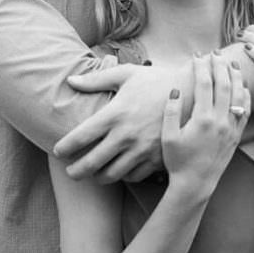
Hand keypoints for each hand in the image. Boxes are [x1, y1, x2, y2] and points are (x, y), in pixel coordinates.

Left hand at [56, 63, 176, 182]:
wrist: (194, 93)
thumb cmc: (157, 80)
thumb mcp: (127, 75)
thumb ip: (96, 80)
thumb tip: (71, 82)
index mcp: (114, 114)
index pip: (79, 137)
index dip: (64, 148)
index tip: (58, 151)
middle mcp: (126, 135)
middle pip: (91, 163)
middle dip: (75, 172)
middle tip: (71, 172)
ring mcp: (142, 149)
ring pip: (111, 175)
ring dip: (98, 177)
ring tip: (94, 174)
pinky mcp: (157, 158)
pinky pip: (134, 176)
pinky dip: (123, 176)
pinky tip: (119, 170)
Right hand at [162, 54, 249, 194]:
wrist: (196, 183)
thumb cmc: (178, 160)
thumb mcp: (168, 136)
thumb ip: (171, 112)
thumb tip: (176, 90)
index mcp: (202, 119)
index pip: (204, 84)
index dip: (201, 67)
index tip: (197, 55)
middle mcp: (221, 121)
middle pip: (224, 85)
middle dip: (219, 65)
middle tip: (215, 53)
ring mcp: (232, 127)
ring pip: (239, 95)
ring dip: (236, 77)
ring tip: (232, 63)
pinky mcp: (237, 135)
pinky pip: (246, 111)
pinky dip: (246, 96)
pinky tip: (243, 86)